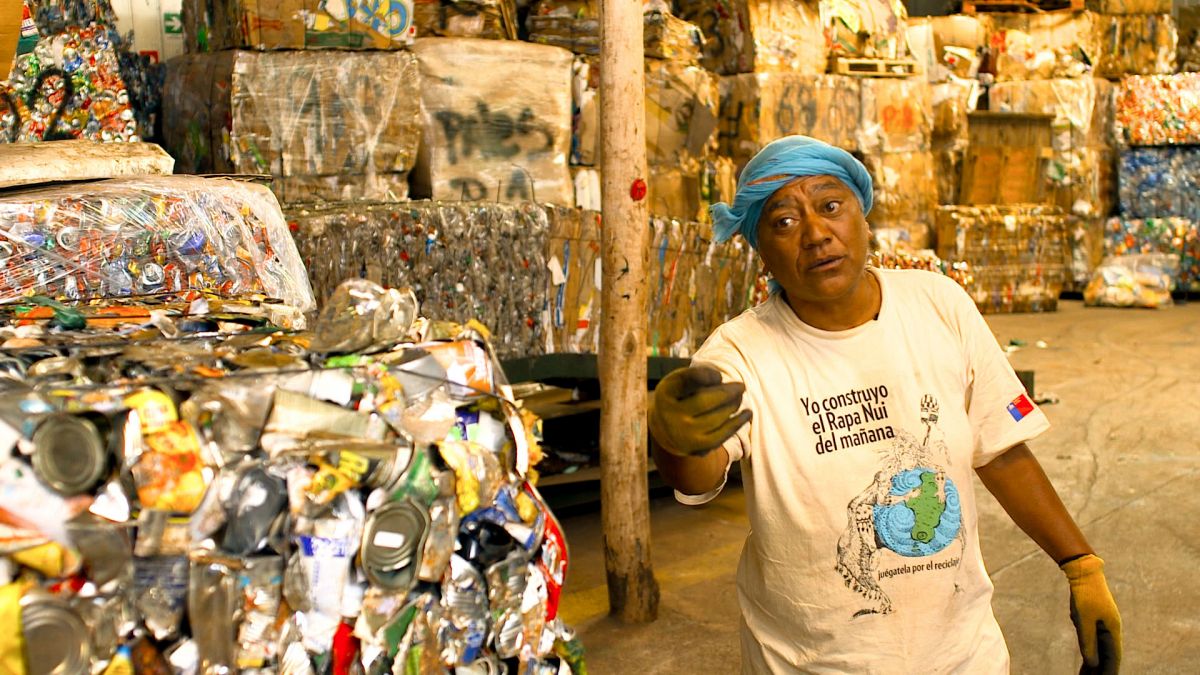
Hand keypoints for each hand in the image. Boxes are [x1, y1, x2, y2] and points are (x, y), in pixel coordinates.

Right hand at [650, 365, 750, 456]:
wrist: (667, 429)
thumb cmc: (679, 397)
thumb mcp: (680, 381)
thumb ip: (698, 375)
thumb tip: (721, 381)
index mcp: (666, 393)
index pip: (686, 381)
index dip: (706, 376)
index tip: (719, 376)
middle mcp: (671, 415)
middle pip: (704, 401)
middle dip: (728, 393)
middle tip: (741, 387)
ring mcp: (684, 434)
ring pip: (716, 417)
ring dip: (734, 405)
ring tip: (740, 398)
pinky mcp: (697, 448)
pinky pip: (722, 434)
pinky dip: (737, 422)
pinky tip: (747, 413)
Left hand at [1061, 554, 1121, 674]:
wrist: (1083, 572)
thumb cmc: (1085, 595)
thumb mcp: (1084, 620)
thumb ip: (1087, 642)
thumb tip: (1091, 663)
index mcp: (1113, 630)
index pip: (1113, 657)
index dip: (1110, 671)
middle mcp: (1110, 629)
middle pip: (1106, 656)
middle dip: (1100, 670)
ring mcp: (1102, 625)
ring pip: (1098, 649)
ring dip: (1093, 663)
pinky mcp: (1093, 620)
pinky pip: (1092, 640)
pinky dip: (1089, 651)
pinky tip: (1085, 661)